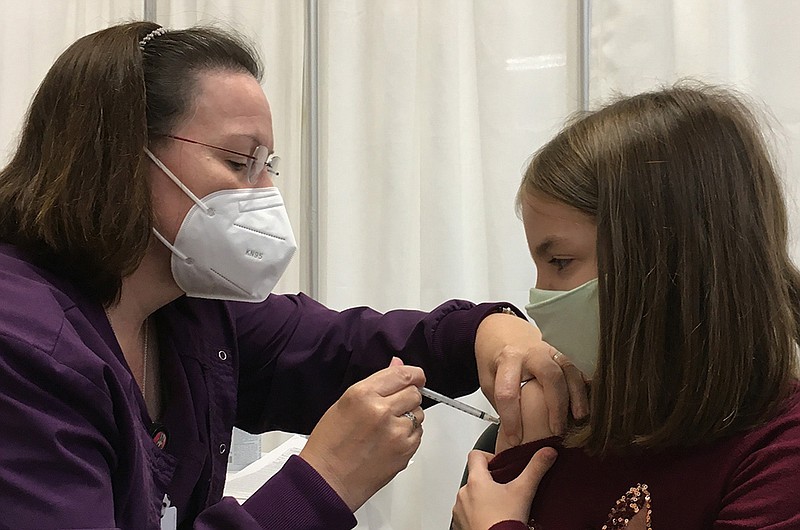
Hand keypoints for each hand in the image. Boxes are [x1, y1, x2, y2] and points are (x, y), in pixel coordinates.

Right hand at [299, 357, 424, 510]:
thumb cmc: (329, 445)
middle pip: (414, 392)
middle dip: (407, 396)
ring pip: (419, 413)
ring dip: (409, 416)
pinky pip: (418, 433)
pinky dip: (408, 434)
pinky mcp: (405, 451)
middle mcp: (382, 411)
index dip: (413, 374)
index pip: (402, 374)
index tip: (416, 377)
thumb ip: (376, 384)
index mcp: (363, 394)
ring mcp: (396, 432)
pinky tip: (389, 440)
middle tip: (393, 407)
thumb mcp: (345, 404)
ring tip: (386, 427)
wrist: (326, 481)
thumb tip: (397, 365)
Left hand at [452, 447, 556, 529]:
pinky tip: (491, 520)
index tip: (501, 466)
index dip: (489, 457)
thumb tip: (547, 452)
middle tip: (506, 491)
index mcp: (476, 480)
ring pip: (470, 497)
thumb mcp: (524, 491)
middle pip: (475, 478)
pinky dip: (476, 515)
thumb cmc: (504, 523)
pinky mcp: (460, 524)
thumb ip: (536, 468)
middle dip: (489, 482)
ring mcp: (459, 510)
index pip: (475, 455)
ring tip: (500, 509)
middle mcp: (464, 493)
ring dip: (481, 500)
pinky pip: (466, 514)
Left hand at [475, 313, 587, 444]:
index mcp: (508, 359)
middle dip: (555, 405)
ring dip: (577, 396)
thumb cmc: (497, 357)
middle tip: (556, 430)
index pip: (509, 391)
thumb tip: (515, 432)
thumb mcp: (488, 378)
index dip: (511, 418)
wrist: (504, 329)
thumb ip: (500, 401)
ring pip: (569, 370)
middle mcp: (532, 352)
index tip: (514, 438)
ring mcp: (550, 350)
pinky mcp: (562, 353)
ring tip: (579, 418)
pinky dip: (584, 386)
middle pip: (549, 375)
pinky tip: (589, 403)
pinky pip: (578, 368)